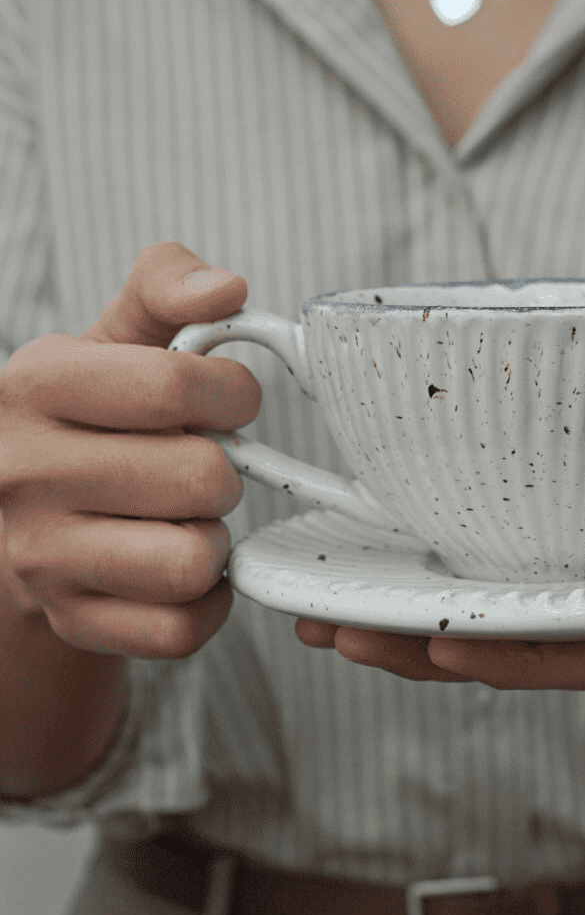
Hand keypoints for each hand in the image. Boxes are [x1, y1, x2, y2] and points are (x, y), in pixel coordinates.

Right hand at [0, 241, 260, 657]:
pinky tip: (182, 566)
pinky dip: (206, 601)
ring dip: (214, 537)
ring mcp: (40, 559)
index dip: (232, 393)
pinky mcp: (71, 621)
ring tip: (186, 517)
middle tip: (199, 466)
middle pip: (200, 478)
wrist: (15, 519)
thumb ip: (166, 290)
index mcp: (33, 386)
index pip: (174, 386)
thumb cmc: (88, 418)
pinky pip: (184, 627)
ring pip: (194, 560)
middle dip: (224, 470)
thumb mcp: (111, 342)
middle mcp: (21, 474)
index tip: (229, 400)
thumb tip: (230, 287)